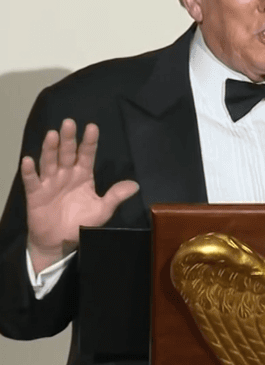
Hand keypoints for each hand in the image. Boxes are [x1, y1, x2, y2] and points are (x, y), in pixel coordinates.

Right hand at [22, 119, 138, 272]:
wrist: (61, 241)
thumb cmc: (81, 223)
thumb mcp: (102, 209)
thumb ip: (116, 196)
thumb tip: (135, 185)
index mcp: (83, 176)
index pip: (87, 155)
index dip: (89, 142)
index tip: (92, 127)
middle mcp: (66, 175)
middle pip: (67, 154)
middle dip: (68, 139)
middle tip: (69, 122)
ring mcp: (50, 183)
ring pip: (50, 162)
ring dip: (50, 149)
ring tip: (52, 135)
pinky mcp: (36, 194)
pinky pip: (32, 181)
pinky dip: (30, 171)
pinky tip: (29, 160)